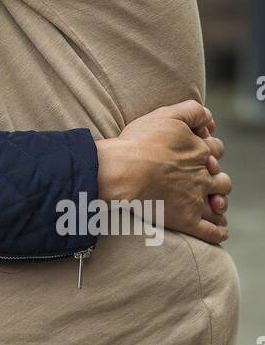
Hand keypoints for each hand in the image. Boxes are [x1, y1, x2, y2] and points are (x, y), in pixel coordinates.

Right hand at [96, 100, 230, 244]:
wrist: (123, 172)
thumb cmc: (140, 142)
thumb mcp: (167, 115)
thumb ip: (192, 111)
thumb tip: (210, 120)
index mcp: (200, 152)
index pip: (216, 148)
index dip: (210, 148)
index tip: (199, 151)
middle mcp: (203, 176)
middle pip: (222, 178)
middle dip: (216, 178)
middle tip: (206, 178)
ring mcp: (196, 200)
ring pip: (220, 204)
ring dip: (219, 203)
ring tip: (215, 204)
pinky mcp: (187, 220)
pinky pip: (210, 232)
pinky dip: (218, 233)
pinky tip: (220, 232)